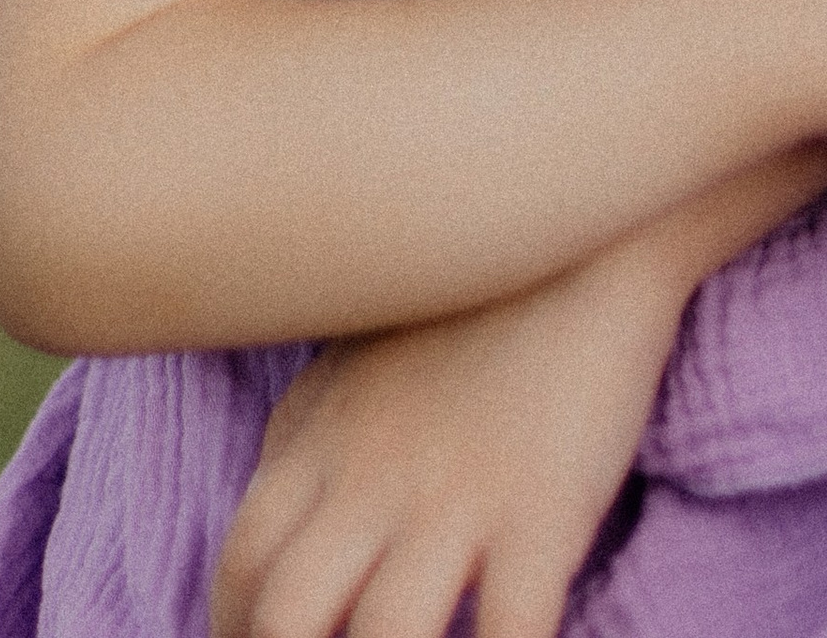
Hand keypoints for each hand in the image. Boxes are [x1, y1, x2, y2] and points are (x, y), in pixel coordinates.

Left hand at [211, 255, 684, 637]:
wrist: (591, 230)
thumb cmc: (475, 295)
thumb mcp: (361, 354)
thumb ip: (313, 436)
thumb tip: (279, 517)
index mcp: (321, 438)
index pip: (242, 565)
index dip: (235, 632)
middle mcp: (373, 477)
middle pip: (285, 616)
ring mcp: (457, 497)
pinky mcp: (545, 510)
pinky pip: (512, 633)